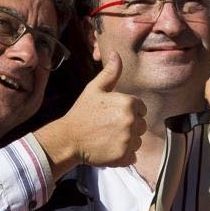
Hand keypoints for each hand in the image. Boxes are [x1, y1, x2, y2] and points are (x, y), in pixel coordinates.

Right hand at [36, 54, 146, 176]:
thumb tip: (116, 54)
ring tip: (108, 138)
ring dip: (127, 142)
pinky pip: (132, 156)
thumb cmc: (82, 112)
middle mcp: (131, 120)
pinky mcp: (124, 156)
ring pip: (137, 141)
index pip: (141, 109)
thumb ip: (110, 73)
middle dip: (129, 127)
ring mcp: (128, 139)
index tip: (112, 116)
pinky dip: (124, 156)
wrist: (68, 138)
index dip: (128, 112)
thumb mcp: (95, 89)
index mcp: (128, 102)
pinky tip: (109, 149)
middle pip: (141, 126)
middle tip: (108, 128)